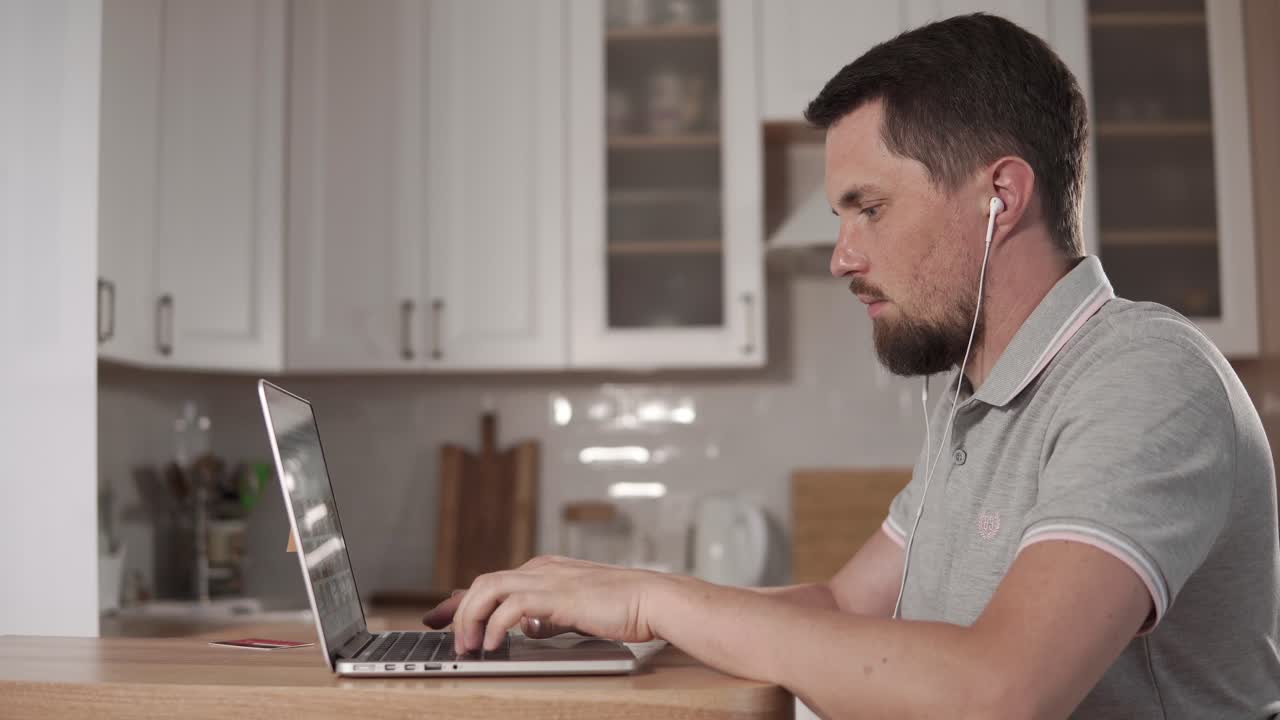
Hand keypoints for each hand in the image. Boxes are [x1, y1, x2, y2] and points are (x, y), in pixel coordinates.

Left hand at [423, 555, 670, 653]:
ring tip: (470, 646)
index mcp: (545, 571)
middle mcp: (541, 569)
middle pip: (482, 583)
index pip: (492, 582)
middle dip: (458, 612)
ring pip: (489, 588)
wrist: (653, 600)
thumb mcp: (576, 612)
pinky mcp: (558, 594)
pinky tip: (495, 646)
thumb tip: (531, 629)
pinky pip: (511, 606)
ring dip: (472, 619)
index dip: (459, 601)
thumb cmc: (623, 607)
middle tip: (451, 641)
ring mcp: (549, 579)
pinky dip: (496, 625)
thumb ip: (550, 616)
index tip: (438, 618)